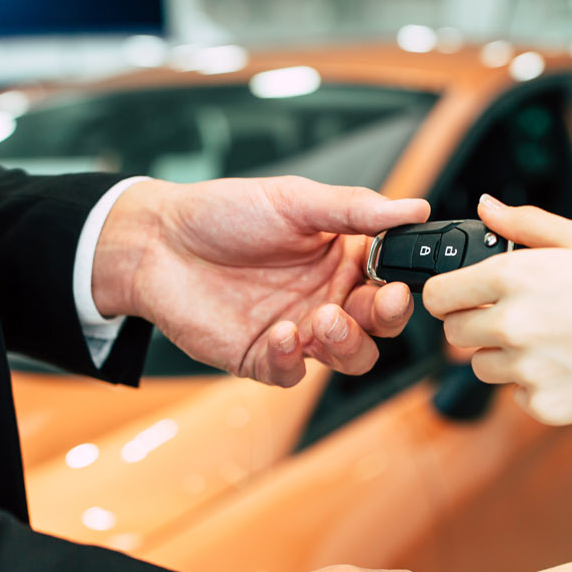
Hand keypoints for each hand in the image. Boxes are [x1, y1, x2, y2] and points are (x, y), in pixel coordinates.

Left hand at [92, 176, 423, 386]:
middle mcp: (327, 296)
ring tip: (324, 319)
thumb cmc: (223, 214)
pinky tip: (281, 334)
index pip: (392, 277)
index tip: (403, 277)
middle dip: (387, 317)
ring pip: (349, 356)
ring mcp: (299, 330)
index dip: (404, 282)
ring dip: (347, 342)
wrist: (158, 243)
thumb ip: (355, 208)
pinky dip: (291, 358)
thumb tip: (414, 207)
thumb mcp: (294, 199)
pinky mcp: (264, 357)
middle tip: (380, 300)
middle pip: (380, 324)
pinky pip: (293, 372)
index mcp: (343, 257)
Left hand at [423, 194, 571, 424]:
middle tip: (518, 316)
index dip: (449, 295)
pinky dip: (536, 384)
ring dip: (505, 355)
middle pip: (454, 335)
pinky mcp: (545, 405)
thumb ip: (527, 224)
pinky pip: (519, 395)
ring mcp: (527, 369)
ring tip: (554, 339)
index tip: (463, 296)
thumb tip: (487, 207)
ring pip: (484, 367)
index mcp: (515, 276)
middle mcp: (513, 324)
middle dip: (475, 324)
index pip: (439, 295)